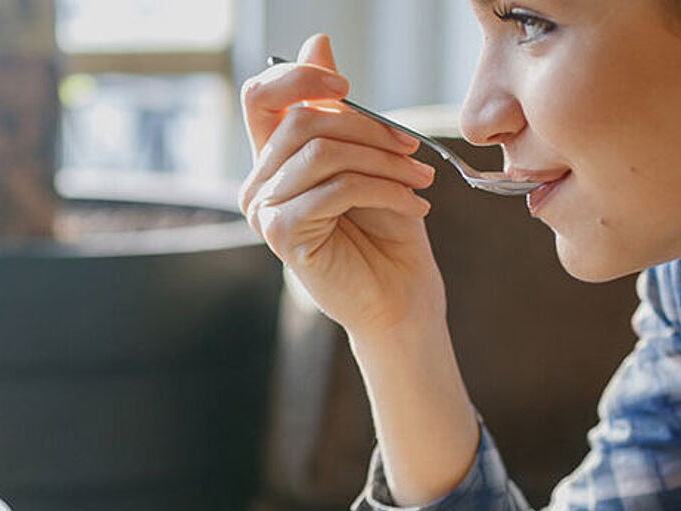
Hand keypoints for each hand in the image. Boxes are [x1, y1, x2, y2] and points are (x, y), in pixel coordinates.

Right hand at [238, 33, 445, 334]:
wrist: (401, 299)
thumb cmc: (387, 231)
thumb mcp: (372, 159)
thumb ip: (342, 111)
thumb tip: (318, 42)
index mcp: (275, 158)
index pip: (261, 96)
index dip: (299, 79)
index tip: (347, 89)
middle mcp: (259, 182)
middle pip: (304, 121)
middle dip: (370, 129)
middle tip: (415, 150)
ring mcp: (265, 210)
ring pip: (323, 152)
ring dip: (384, 161)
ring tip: (421, 181)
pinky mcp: (283, 235)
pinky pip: (336, 188)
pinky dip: (385, 189)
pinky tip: (415, 206)